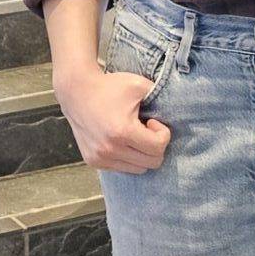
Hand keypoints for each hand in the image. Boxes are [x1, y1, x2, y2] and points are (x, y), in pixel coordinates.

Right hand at [54, 66, 170, 173]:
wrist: (76, 91)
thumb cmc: (110, 86)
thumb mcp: (140, 85)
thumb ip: (161, 98)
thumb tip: (178, 113)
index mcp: (122, 132)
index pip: (158, 148)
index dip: (163, 133)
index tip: (152, 121)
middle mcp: (109, 149)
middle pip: (151, 163)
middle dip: (155, 146)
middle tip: (146, 129)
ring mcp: (100, 158)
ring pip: (138, 170)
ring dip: (142, 154)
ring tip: (134, 135)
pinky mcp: (93, 161)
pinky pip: (122, 169)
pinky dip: (128, 158)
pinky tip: (122, 140)